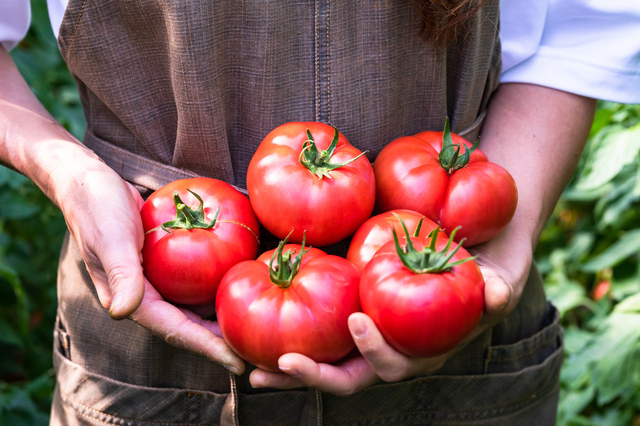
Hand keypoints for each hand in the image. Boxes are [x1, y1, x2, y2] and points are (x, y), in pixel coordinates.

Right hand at [57, 161, 244, 373]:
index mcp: (132, 298)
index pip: (175, 330)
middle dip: (221, 341)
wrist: (89, 182)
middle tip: (256, 351)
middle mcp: (147, 295)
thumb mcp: (110, 238)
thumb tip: (123, 313)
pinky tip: (240, 284)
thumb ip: (120, 273)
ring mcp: (157, 280)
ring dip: (221, 317)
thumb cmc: (97, 207)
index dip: (207, 348)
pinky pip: (195, 280)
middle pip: (191, 325)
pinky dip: (216, 286)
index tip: (237, 364)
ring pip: (194, 306)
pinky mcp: (166, 263)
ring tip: (253, 326)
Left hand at [248, 228, 530, 395]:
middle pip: (347, 378)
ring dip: (287, 369)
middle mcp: (388, 353)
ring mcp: (366, 339)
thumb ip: (498, 288)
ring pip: (324, 363)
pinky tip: (254, 328)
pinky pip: (318, 334)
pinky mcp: (351, 317)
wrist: (469, 261)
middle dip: (313, 376)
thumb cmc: (484, 272)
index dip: (376, 349)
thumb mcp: (500, 277)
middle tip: (278, 364)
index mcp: (420, 352)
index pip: (394, 364)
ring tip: (247, 364)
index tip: (356, 319)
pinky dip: (288, 334)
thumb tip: (497, 293)